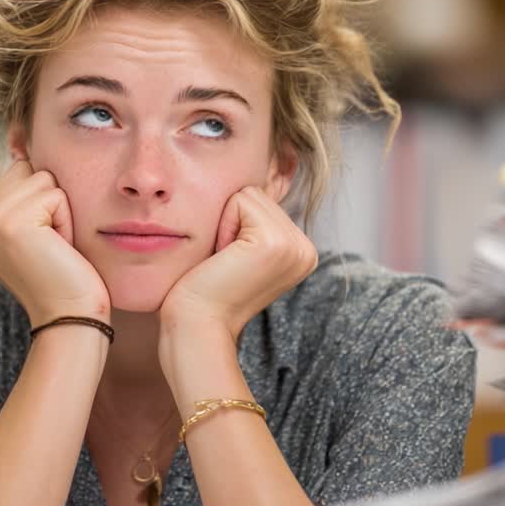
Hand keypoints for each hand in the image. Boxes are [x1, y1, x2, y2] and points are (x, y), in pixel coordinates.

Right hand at [0, 160, 110, 327]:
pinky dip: (68, 219)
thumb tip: (21, 134)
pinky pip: (54, 193)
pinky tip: (62, 249)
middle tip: (54, 245)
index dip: (45, 199)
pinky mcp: (10, 225)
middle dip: (53, 201)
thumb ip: (28, 192)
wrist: (72, 319)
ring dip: (63, 210)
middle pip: (29, 170)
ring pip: (43, 177)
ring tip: (58, 247)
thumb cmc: (68, 277)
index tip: (49, 240)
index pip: (19, 174)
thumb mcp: (42, 230)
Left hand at [159, 186, 316, 340]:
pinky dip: (223, 225)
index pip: (262, 202)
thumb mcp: (240, 250)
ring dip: (226, 224)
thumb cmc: (205, 289)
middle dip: (231, 221)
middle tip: (226, 262)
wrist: (197, 324)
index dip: (235, 225)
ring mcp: (296, 246)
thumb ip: (253, 222)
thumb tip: (256, 181)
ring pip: (249, 194)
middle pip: (257, 194)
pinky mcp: (276, 242)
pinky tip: (224, 257)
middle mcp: (306, 249)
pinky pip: (240, 200)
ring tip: (226, 260)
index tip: (231, 262)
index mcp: (302, 252)